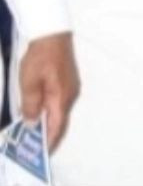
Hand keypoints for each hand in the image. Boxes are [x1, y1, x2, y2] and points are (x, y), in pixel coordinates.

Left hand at [19, 32, 78, 148]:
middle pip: (60, 120)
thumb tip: (33, 123)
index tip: (40, 153)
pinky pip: (59, 102)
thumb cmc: (41, 57)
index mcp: (62, 97)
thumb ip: (31, 104)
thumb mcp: (29, 82)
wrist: (52, 32)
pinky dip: (50, 110)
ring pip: (59, 111)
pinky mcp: (67, 81)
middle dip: (48, 133)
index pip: (57, 125)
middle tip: (33, 144)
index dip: (49, 141)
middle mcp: (71, 94)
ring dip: (48, 121)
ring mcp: (71, 87)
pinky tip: (39, 111)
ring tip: (33, 130)